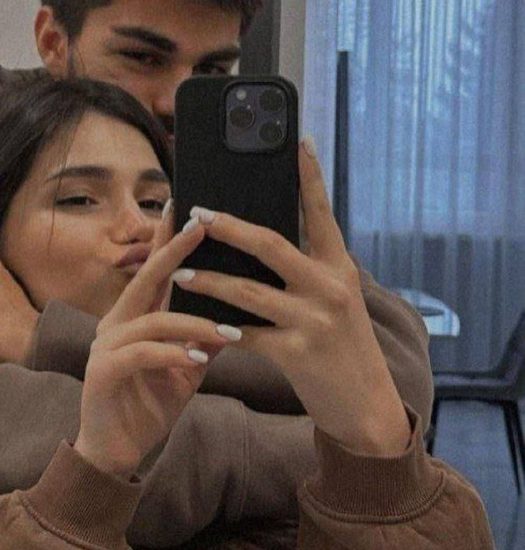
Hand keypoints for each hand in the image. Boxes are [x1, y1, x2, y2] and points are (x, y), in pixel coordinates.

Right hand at [76, 216, 241, 477]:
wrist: (117, 453)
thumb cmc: (150, 405)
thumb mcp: (187, 369)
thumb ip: (206, 340)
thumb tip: (241, 313)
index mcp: (135, 317)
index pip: (155, 271)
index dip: (169, 240)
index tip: (188, 209)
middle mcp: (116, 323)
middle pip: (146, 279)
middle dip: (174, 252)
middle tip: (200, 227)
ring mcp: (105, 346)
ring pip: (152, 319)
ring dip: (193, 323)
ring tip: (228, 333)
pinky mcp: (102, 372)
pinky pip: (141, 353)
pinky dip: (172, 354)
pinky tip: (199, 360)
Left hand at [171, 139, 410, 455]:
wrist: (368, 408)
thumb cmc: (344, 349)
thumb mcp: (337, 302)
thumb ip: (309, 271)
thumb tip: (262, 242)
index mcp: (340, 268)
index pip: (322, 213)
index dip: (309, 176)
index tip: (297, 141)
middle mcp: (330, 287)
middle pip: (270, 244)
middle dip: (228, 227)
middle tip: (197, 213)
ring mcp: (314, 319)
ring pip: (247, 291)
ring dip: (208, 281)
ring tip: (180, 272)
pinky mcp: (297, 353)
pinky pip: (245, 334)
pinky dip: (218, 329)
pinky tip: (195, 323)